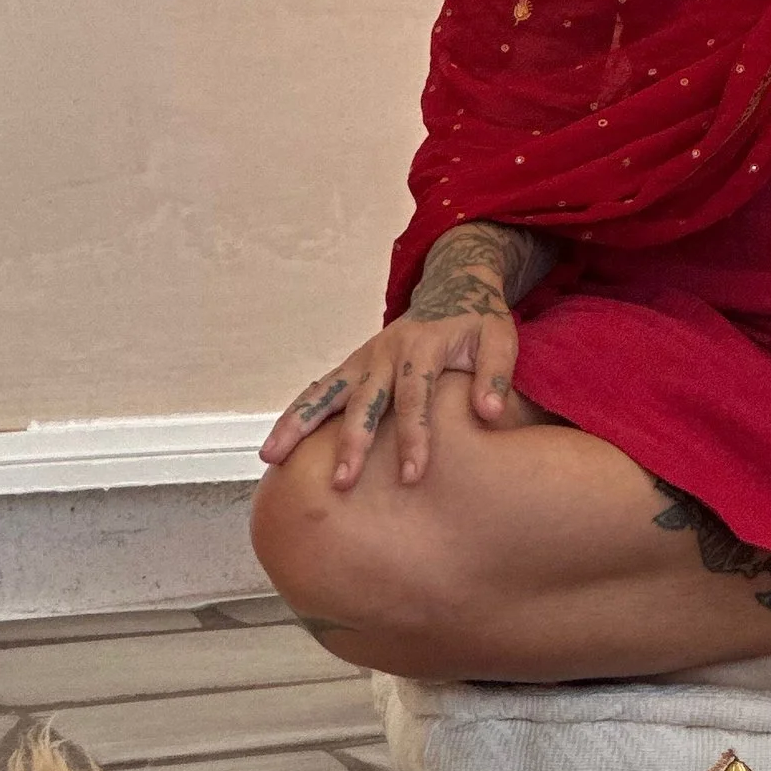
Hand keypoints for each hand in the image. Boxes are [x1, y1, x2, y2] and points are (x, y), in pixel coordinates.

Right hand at [258, 223, 545, 489]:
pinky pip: (318, 391)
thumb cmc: (479, 321)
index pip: (416, 398)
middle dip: (352, 443)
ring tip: (270, 457)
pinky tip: (275, 446)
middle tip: (343, 483)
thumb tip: (490, 413)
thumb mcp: (500, 339)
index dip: (414, 436)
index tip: (412, 475)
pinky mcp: (352, 366)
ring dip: (298, 424)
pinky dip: (295, 415)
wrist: (452, 287)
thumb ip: (496, 375)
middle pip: (364, 401)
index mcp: (422, 347)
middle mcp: (385, 353)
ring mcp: (363, 359)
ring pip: (324, 392)